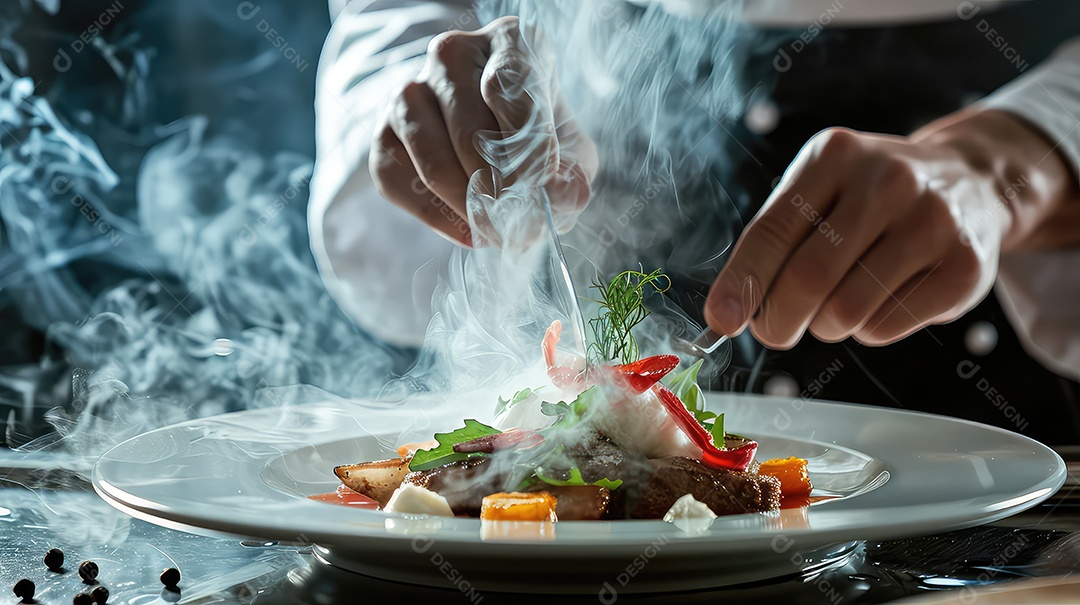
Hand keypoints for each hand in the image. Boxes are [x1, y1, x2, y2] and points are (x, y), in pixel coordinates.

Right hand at [369, 16, 597, 246]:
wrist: (488, 134)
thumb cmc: (534, 137)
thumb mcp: (569, 150)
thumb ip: (573, 175)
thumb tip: (563, 196)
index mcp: (509, 42)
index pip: (509, 86)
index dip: (527, 146)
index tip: (542, 188)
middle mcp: (453, 54)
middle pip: (470, 131)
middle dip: (499, 189)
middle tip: (520, 224)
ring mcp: (411, 88)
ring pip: (434, 160)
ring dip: (468, 206)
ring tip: (495, 229)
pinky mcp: (383, 128)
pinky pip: (399, 180)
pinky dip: (435, 216)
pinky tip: (465, 227)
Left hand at [704, 109, 1077, 347]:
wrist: (971, 180)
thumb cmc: (872, 196)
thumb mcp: (822, 190)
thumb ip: (776, 240)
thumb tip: (729, 310)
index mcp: (836, 156)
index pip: (772, 230)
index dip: (741, 282)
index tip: (720, 319)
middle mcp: (888, 181)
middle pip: (808, 278)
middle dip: (778, 319)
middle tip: (774, 330)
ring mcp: (933, 221)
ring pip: (847, 310)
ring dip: (826, 325)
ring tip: (836, 306)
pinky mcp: (965, 266)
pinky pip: (887, 325)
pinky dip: (867, 330)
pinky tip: (879, 301)